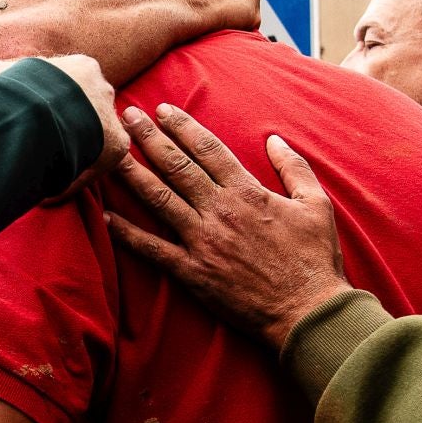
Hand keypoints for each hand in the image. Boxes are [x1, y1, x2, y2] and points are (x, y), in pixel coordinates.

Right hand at [0, 53, 128, 188]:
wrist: (39, 111)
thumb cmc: (17, 90)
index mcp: (81, 67)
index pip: (69, 87)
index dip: (50, 106)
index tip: (31, 124)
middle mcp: (101, 89)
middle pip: (86, 113)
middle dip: (66, 131)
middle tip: (39, 151)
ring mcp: (112, 117)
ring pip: (92, 140)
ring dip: (70, 156)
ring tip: (41, 174)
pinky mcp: (117, 145)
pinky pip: (95, 166)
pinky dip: (74, 179)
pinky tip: (49, 192)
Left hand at [106, 103, 347, 349]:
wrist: (308, 312)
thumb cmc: (315, 259)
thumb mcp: (316, 205)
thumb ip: (294, 168)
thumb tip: (274, 139)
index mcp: (247, 192)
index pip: (207, 149)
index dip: (182, 126)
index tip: (163, 111)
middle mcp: (220, 211)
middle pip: (176, 166)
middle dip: (148, 138)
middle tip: (126, 116)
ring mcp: (202, 241)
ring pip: (158, 199)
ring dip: (132, 173)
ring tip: (110, 152)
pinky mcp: (192, 272)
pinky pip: (152, 249)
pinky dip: (127, 233)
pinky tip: (105, 217)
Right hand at [111, 0, 262, 31]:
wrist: (176, 10)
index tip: (193, 9)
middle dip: (221, 4)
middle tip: (203, 22)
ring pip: (242, 4)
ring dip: (232, 18)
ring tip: (213, 31)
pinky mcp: (252, 3)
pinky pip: (251, 21)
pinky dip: (241, 30)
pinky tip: (224, 37)